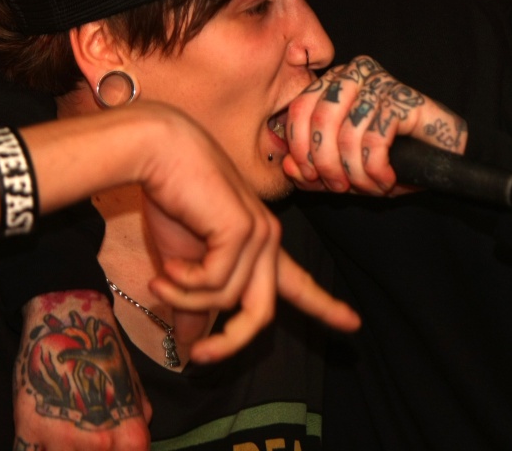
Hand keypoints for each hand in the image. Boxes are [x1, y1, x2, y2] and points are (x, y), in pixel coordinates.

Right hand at [14, 291, 150, 449]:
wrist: (69, 324)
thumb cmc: (106, 357)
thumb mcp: (135, 394)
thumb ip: (136, 428)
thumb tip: (134, 450)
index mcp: (130, 435)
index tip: (110, 449)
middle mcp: (100, 442)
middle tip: (84, 437)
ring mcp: (62, 440)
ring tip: (65, 434)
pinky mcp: (28, 432)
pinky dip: (36, 450)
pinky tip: (43, 440)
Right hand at [131, 105, 359, 363]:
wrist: (159, 153)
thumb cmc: (170, 199)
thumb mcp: (181, 262)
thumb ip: (193, 302)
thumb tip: (190, 343)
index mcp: (260, 245)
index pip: (298, 283)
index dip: (324, 306)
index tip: (353, 324)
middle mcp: (268, 239)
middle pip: (262, 313)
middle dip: (230, 342)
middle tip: (198, 358)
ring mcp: (260, 234)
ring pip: (228, 301)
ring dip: (184, 299)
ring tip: (158, 279)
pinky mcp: (243, 230)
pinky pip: (213, 284)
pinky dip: (183, 284)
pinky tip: (166, 266)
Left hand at [283, 56, 467, 195]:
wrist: (438, 159)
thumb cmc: (387, 159)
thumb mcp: (341, 169)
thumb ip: (311, 170)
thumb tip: (289, 168)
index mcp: (332, 83)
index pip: (300, 109)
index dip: (301, 149)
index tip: (310, 177)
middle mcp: (354, 74)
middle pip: (320, 120)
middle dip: (327, 164)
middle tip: (341, 188)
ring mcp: (381, 82)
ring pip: (347, 134)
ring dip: (356, 173)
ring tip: (371, 186)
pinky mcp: (405, 98)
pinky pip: (375, 139)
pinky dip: (376, 169)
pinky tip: (387, 179)